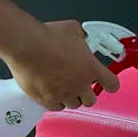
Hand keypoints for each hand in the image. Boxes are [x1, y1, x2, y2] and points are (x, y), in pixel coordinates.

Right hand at [2, 20, 121, 110]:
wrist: (26, 45)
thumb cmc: (48, 36)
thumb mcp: (72, 29)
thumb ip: (82, 37)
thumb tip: (81, 36)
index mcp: (91, 68)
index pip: (111, 84)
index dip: (110, 83)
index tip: (108, 82)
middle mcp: (79, 85)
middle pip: (91, 100)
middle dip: (87, 92)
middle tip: (80, 84)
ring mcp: (63, 94)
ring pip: (73, 104)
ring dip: (71, 98)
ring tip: (65, 87)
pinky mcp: (46, 99)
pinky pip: (56, 107)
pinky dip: (56, 102)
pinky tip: (52, 93)